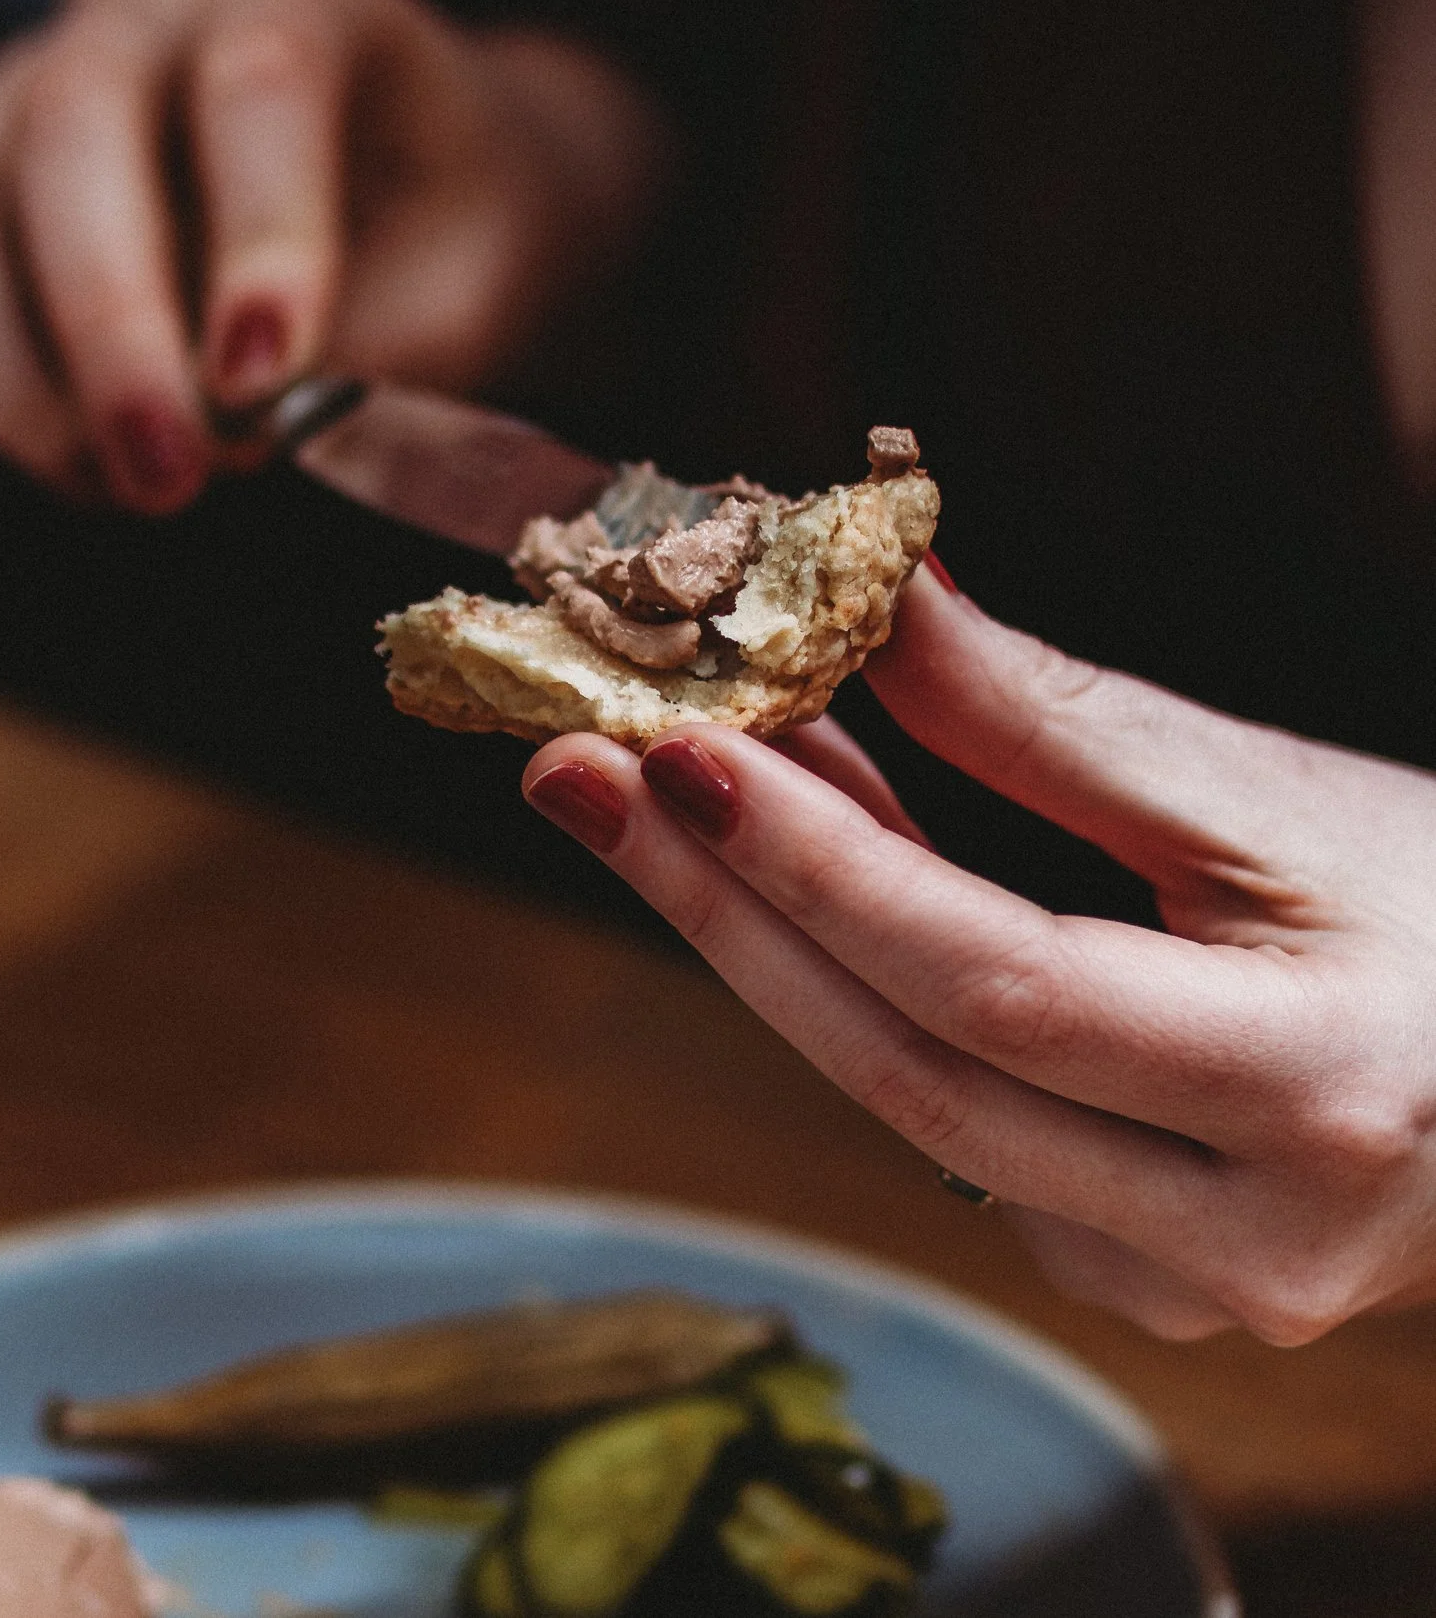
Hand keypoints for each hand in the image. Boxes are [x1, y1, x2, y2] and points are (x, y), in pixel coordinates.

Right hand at [0, 0, 666, 510]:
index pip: (260, 80)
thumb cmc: (442, 244)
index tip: (268, 383)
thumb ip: (385, 355)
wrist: (394, 209)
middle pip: (70, 127)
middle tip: (163, 479)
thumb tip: (236, 426)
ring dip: (8, 381)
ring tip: (119, 483)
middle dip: (104, 326)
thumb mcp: (476, 297)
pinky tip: (40, 448)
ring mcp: (15, 92)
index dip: (259, 234)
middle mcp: (138, 16)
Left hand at [522, 560, 1435, 1344]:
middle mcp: (1246, 1237)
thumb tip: (871, 604)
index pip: (999, 988)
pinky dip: (866, 1002)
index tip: (674, 749)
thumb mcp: (1284, 803)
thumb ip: (1059, 728)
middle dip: (722, 910)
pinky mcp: (1143, 1288)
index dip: (822, 869)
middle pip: (909, 1074)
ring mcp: (1186, 1289)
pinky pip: (955, 1132)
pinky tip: (793, 888)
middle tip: (575, 777)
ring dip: (777, 944)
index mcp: (1318, 1100)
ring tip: (656, 796)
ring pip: (911, 1109)